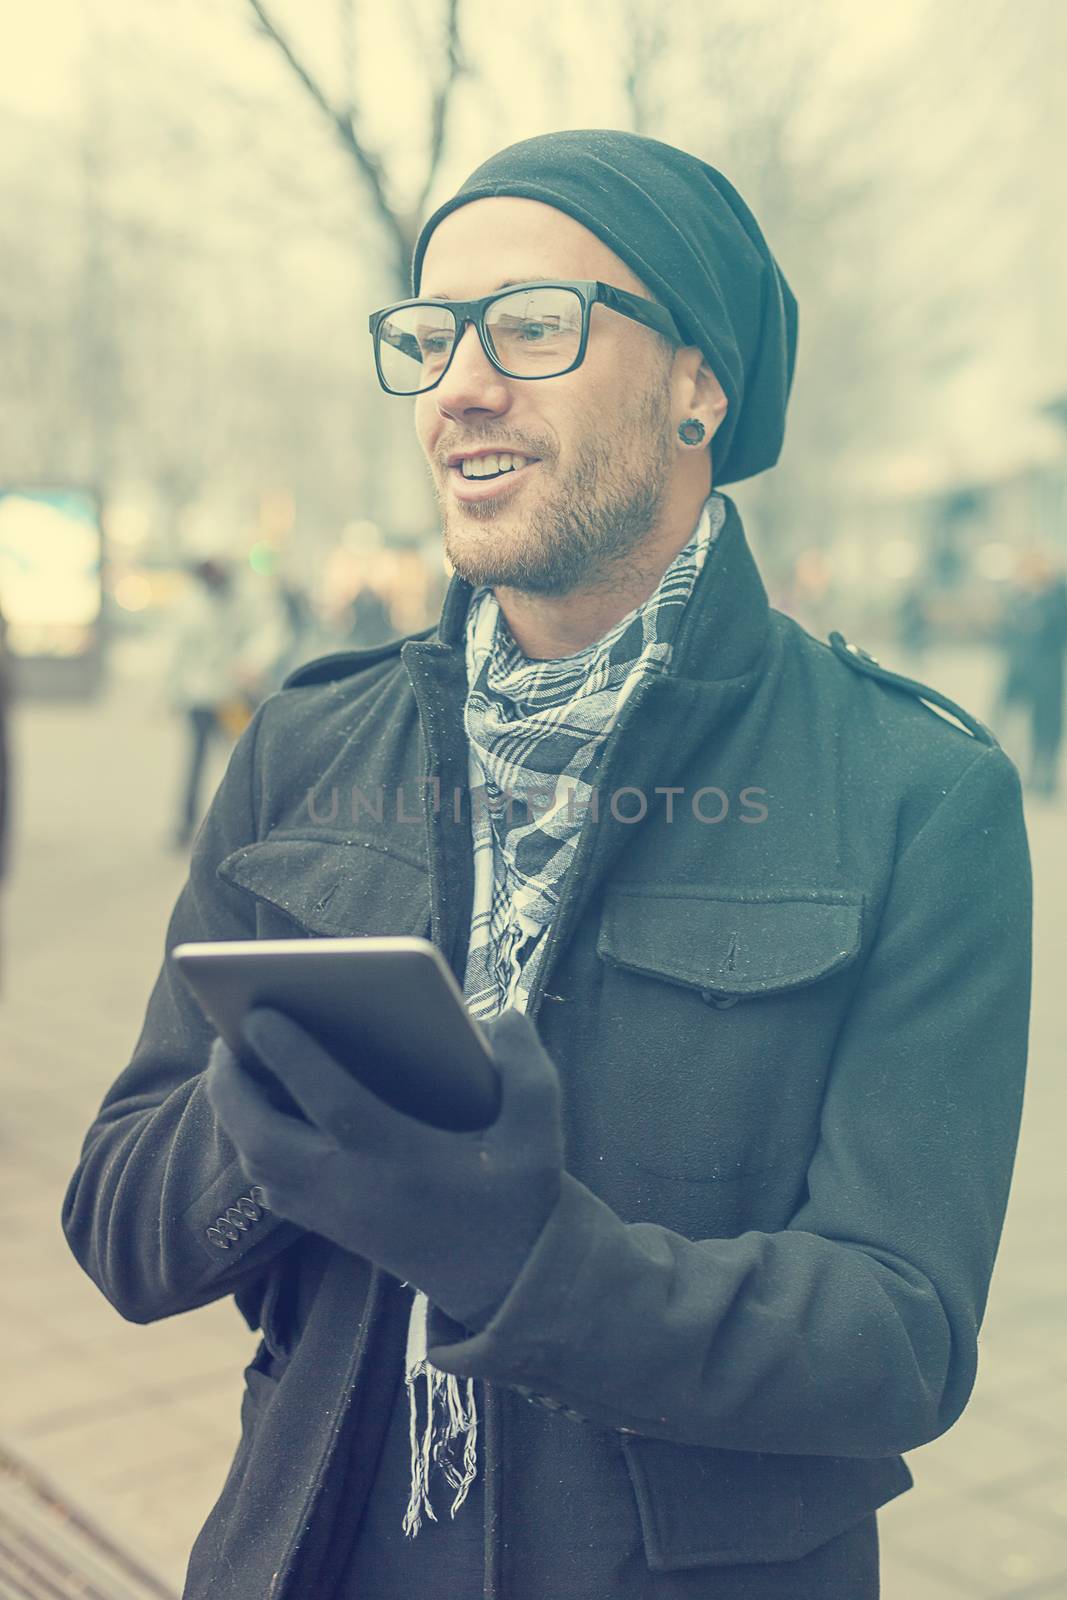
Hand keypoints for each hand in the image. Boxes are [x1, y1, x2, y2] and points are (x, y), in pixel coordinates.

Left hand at [204, 1005, 564, 1329]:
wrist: (513, 1288)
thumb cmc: (521, 1201)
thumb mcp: (541, 1132)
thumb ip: (527, 1067)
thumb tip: (498, 1012)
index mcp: (402, 1162)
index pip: (332, 1103)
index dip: (292, 1056)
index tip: (260, 1012)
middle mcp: (356, 1191)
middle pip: (264, 1142)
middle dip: (231, 1089)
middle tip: (222, 1035)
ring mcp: (337, 1215)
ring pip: (258, 1168)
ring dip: (234, 1116)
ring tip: (231, 1063)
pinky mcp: (333, 1229)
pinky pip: (270, 1187)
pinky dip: (251, 1145)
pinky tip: (258, 1112)